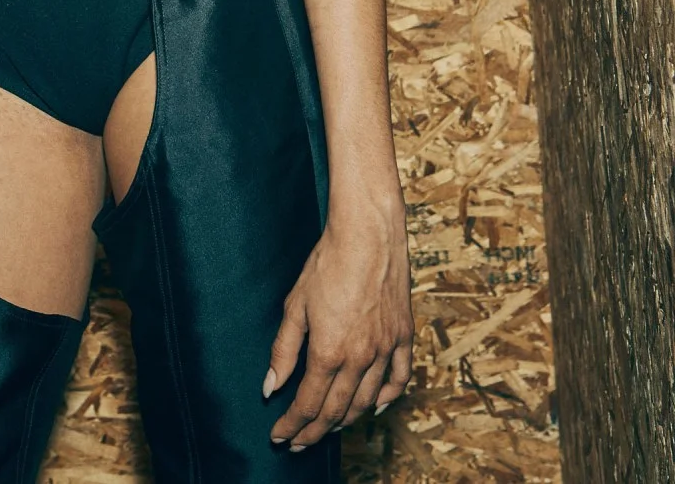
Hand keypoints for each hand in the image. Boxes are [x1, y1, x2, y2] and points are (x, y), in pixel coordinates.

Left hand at [264, 199, 412, 450]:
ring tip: (329, 427)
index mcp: (330, 351)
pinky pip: (399, 380)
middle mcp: (361, 358)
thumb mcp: (296, 305)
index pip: (308, 404)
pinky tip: (374, 405)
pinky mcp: (404, 336)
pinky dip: (386, 398)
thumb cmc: (328, 262)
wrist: (368, 233)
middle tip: (299, 442)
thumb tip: (270, 387)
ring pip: (367, 401)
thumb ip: (283, 350)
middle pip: (337, 411)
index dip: (292, 425)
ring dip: (346, 420)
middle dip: (314, 431)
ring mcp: (386, 349)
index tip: (279, 436)